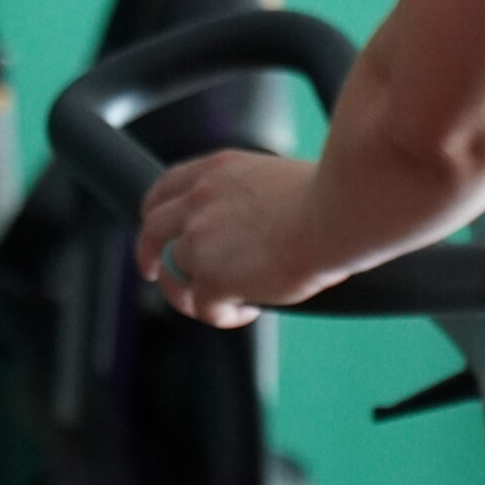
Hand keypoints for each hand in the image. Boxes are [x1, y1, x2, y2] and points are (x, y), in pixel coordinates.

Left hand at [137, 151, 323, 326]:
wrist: (335, 214)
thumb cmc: (326, 196)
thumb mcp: (272, 177)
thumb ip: (246, 195)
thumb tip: (251, 223)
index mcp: (216, 170)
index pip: (166, 187)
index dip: (155, 212)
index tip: (157, 227)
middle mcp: (199, 200)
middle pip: (151, 231)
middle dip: (149, 255)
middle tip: (155, 272)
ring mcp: (199, 240)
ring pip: (175, 276)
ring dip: (193, 294)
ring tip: (223, 302)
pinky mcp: (212, 278)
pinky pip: (203, 307)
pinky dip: (223, 315)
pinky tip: (248, 309)